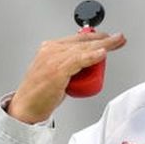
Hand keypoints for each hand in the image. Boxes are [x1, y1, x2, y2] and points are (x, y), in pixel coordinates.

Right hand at [7, 31, 125, 123]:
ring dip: (103, 44)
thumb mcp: (55, 73)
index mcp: (49, 48)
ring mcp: (53, 59)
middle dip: (104, 38)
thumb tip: (87, 62)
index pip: (77, 38)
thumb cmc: (39, 93)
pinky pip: (78, 60)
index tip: (110, 37)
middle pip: (82, 41)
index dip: (96, 36)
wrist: (25, 107)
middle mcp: (50, 50)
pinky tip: (102, 53)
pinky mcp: (56, 70)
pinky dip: (92, 56)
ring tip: (116, 42)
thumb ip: (68, 65)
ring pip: (83, 48)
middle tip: (119, 38)